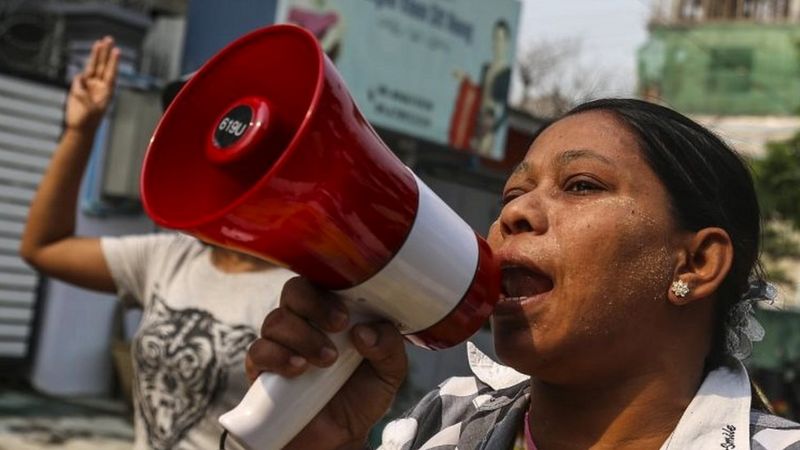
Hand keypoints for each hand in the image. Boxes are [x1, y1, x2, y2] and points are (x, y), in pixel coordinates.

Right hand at [65, 36, 119, 130]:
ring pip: (93, 67)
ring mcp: (90, 85)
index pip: (111, 73)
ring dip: (96, 55)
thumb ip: (83, 93)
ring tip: (99, 42)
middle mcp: (100, 86)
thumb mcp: (89, 108)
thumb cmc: (88, 121)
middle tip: (109, 39)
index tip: (116, 51)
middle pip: (103, 65)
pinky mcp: (80, 87)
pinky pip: (79, 78)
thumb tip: (78, 79)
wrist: (80, 128)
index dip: (113, 62)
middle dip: (105, 52)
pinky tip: (79, 92)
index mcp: (107, 91)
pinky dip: (78, 81)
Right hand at [246, 277, 407, 449]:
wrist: (341, 439)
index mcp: (333, 313)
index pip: (323, 281)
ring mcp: (281, 344)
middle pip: (295, 291)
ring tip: (325, 362)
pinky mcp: (262, 370)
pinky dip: (277, 357)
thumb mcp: (390, 372)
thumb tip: (364, 331)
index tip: (347, 316)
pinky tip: (299, 370)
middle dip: (314, 305)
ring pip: (277, 320)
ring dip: (302, 337)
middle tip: (338, 327)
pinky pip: (258, 351)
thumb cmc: (362, 396)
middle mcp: (304, 322)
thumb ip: (388, 347)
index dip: (330, 288)